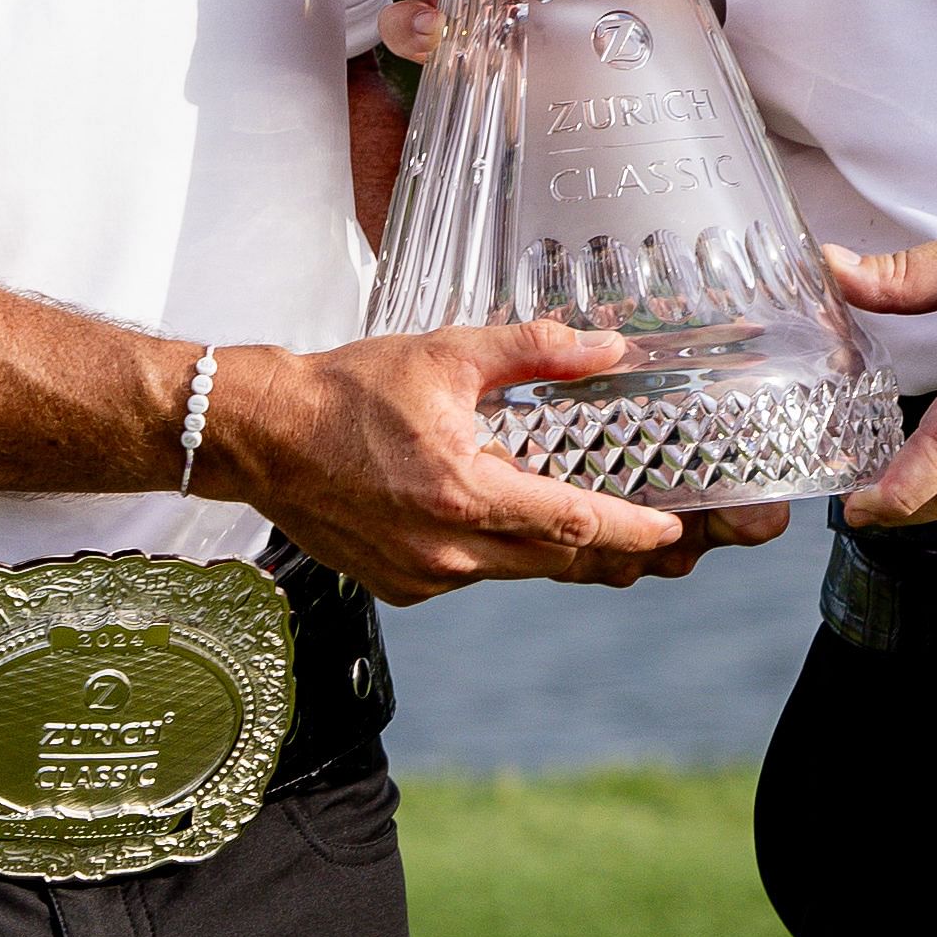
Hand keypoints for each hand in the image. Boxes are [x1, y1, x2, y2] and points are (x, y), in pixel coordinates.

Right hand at [203, 324, 688, 602]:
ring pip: (518, 572)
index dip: (633, 530)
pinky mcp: (403, 587)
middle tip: (660, 537)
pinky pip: (474, 576)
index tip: (672, 531)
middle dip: (612, 550)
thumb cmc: (344, 394)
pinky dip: (500, 553)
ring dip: (557, 550)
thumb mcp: (447, 355)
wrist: (264, 436)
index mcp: (464, 494)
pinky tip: (503, 521)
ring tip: (597, 528)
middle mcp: (448, 550)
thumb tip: (604, 349)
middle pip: (558, 560)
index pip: (574, 523)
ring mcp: (424, 576)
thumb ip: (534, 351)